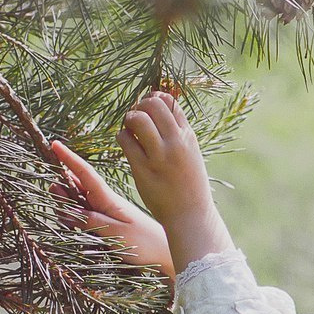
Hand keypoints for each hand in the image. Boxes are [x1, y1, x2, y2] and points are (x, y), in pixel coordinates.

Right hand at [48, 139, 173, 276]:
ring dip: (66, 205)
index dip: (69, 159)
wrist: (165, 253)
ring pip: (77, 202)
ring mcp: (105, 212)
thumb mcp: (116, 233)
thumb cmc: (145, 242)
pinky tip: (71, 223)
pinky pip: (83, 215)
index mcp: (108, 199)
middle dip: (62, 187)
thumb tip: (67, 211)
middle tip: (54, 191)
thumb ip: (92, 221)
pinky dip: (73, 217)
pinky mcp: (106, 224)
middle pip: (76, 187)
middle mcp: (105, 202)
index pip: (85, 174)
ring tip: (62, 212)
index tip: (55, 144)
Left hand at [115, 91, 232, 270]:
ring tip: (130, 129)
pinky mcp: (142, 169)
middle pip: (153, 104)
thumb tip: (162, 112)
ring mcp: (159, 155)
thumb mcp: (191, 153)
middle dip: (141, 105)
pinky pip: (125, 140)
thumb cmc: (189, 184)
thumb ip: (178, 134)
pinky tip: (126, 144)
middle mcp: (175, 142)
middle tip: (137, 117)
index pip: (171, 102)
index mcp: (188, 136)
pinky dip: (122, 136)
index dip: (156, 98)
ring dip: (129, 118)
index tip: (149, 107)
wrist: (190, 214)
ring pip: (138, 118)